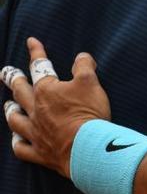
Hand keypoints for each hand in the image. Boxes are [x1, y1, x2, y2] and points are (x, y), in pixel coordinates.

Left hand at [2, 37, 110, 177]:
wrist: (87, 147)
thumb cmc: (88, 112)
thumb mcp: (91, 82)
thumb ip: (84, 66)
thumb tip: (81, 56)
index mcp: (47, 90)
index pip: (40, 66)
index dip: (36, 52)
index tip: (31, 41)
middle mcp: (35, 110)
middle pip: (20, 92)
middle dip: (13, 79)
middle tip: (5, 72)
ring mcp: (35, 132)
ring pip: (15, 119)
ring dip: (10, 110)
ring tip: (8, 105)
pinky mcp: (39, 152)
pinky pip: (21, 148)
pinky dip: (17, 142)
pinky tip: (16, 139)